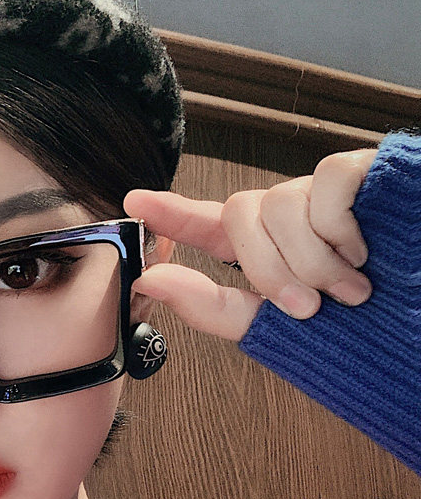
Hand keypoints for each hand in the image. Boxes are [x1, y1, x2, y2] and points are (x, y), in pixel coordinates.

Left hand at [123, 148, 377, 342]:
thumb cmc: (359, 327)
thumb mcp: (274, 327)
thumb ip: (210, 307)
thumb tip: (146, 280)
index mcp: (265, 251)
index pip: (208, 223)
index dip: (171, 211)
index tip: (133, 201)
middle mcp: (288, 216)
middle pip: (238, 213)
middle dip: (265, 267)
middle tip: (306, 308)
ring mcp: (324, 192)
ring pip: (279, 203)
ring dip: (311, 261)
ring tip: (351, 290)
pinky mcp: (361, 172)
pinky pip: (323, 184)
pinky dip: (337, 229)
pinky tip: (364, 250)